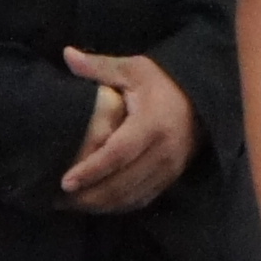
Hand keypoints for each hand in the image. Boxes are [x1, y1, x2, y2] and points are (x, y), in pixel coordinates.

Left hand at [59, 48, 197, 212]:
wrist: (202, 100)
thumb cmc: (162, 83)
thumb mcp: (133, 69)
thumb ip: (99, 67)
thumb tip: (67, 55)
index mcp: (152, 124)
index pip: (118, 154)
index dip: (91, 170)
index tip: (65, 181)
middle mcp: (163, 151)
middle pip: (122, 183)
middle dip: (88, 196)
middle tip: (58, 200)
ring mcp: (169, 169)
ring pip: (130, 197)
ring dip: (100, 205)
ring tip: (71, 205)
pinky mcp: (171, 178)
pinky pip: (141, 199)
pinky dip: (117, 206)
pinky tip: (96, 205)